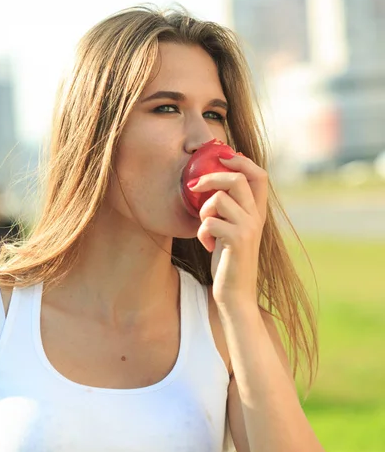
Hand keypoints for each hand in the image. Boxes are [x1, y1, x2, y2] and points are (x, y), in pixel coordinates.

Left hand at [188, 153, 267, 307]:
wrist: (235, 294)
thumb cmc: (228, 262)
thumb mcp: (231, 231)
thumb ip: (229, 209)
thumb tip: (213, 184)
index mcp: (257, 213)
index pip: (259, 175)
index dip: (241, 161)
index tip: (222, 157)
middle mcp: (256, 217)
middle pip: (236, 179)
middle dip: (210, 177)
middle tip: (193, 187)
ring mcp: (249, 228)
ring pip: (218, 199)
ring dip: (203, 213)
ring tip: (206, 229)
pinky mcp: (237, 240)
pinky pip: (210, 222)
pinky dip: (202, 234)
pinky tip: (207, 246)